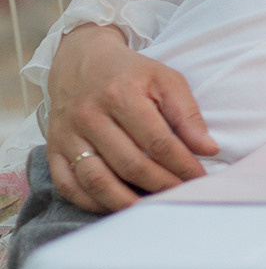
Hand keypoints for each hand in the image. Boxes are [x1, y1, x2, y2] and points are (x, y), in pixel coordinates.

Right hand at [43, 23, 217, 211]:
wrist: (81, 61)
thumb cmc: (130, 73)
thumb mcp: (166, 80)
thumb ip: (188, 114)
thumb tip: (209, 149)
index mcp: (120, 95)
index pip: (157, 142)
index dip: (182, 165)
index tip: (199, 178)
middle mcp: (89, 116)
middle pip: (129, 165)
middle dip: (161, 185)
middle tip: (181, 194)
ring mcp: (67, 135)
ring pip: (96, 180)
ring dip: (127, 201)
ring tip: (152, 208)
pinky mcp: (53, 149)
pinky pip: (68, 185)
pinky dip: (92, 202)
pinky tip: (117, 205)